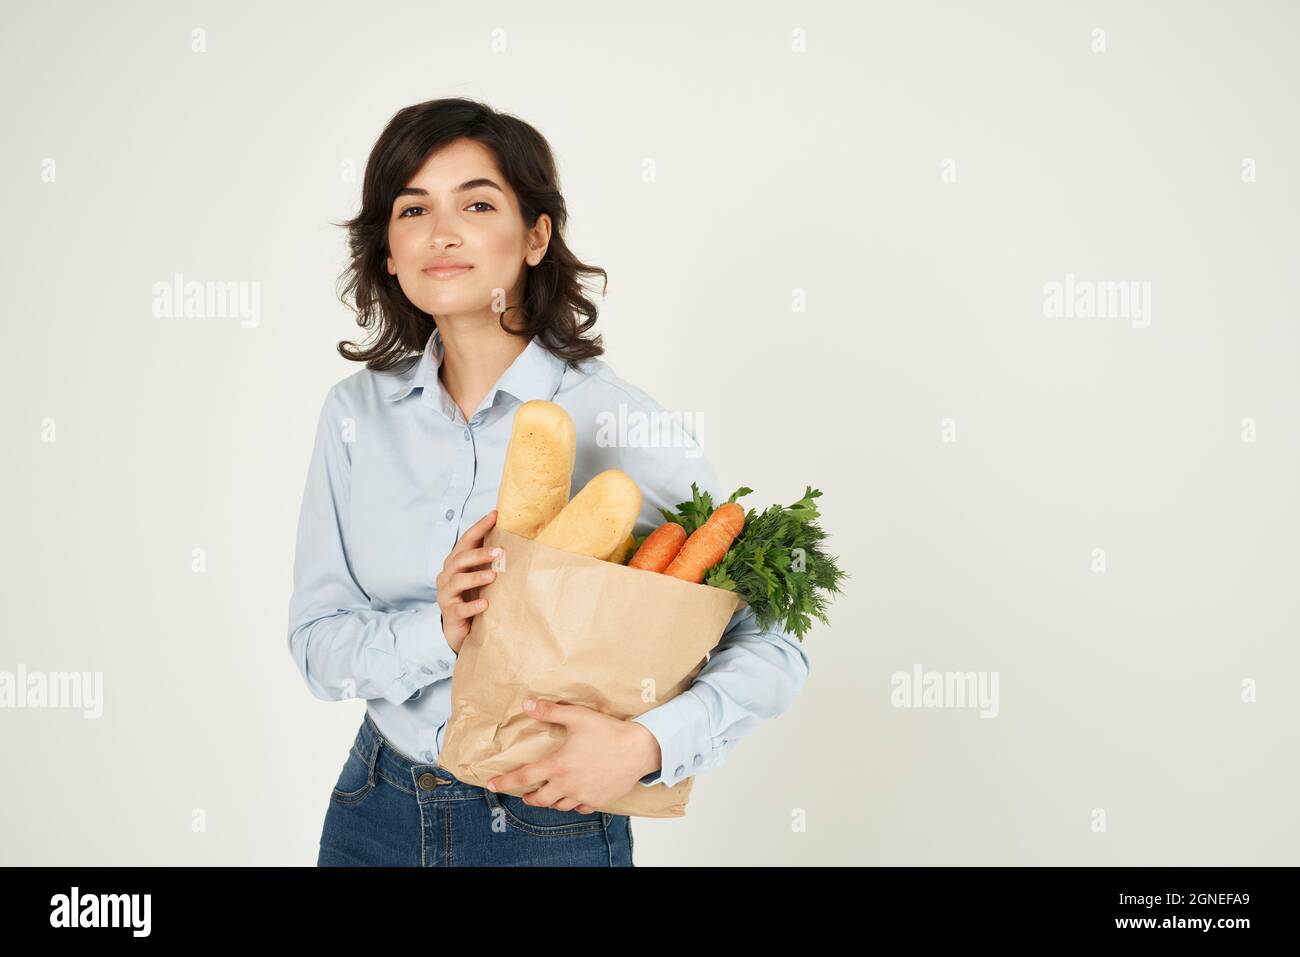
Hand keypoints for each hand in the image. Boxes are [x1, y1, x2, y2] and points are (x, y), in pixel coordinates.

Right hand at [436, 509, 501, 655]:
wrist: (459, 629)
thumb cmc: (471, 596)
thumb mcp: (478, 575)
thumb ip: (488, 559)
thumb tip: (511, 535)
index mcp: (455, 563)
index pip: (466, 541)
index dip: (479, 527)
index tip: (495, 516)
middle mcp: (447, 576)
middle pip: (460, 559)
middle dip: (479, 553)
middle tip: (500, 551)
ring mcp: (447, 595)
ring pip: (458, 581)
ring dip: (476, 577)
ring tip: (493, 576)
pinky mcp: (451, 614)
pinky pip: (460, 609)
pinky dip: (473, 606)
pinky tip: (485, 604)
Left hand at [486, 699, 661, 813]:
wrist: (639, 749)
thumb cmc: (608, 731)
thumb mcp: (577, 716)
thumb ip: (550, 711)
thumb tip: (527, 704)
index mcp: (558, 765)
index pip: (523, 777)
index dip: (505, 782)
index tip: (492, 785)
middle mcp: (567, 784)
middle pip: (539, 799)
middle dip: (529, 798)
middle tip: (526, 794)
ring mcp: (583, 795)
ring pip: (558, 806)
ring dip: (550, 801)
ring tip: (549, 794)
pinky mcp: (598, 801)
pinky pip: (580, 807)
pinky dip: (573, 803)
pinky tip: (575, 795)